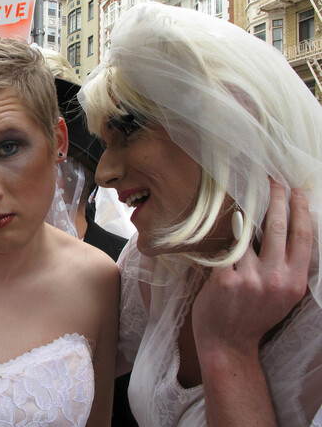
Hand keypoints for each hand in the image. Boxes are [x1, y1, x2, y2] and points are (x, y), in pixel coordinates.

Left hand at [193, 180, 311, 355]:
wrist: (228, 343)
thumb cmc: (255, 315)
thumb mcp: (283, 294)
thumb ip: (287, 266)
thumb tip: (285, 229)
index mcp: (295, 282)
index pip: (303, 237)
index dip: (301, 210)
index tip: (297, 190)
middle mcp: (276, 279)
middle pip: (277, 228)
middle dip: (276, 198)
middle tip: (272, 179)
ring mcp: (249, 279)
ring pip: (247, 235)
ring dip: (245, 214)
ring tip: (244, 197)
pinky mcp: (224, 279)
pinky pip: (224, 249)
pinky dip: (222, 238)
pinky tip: (219, 225)